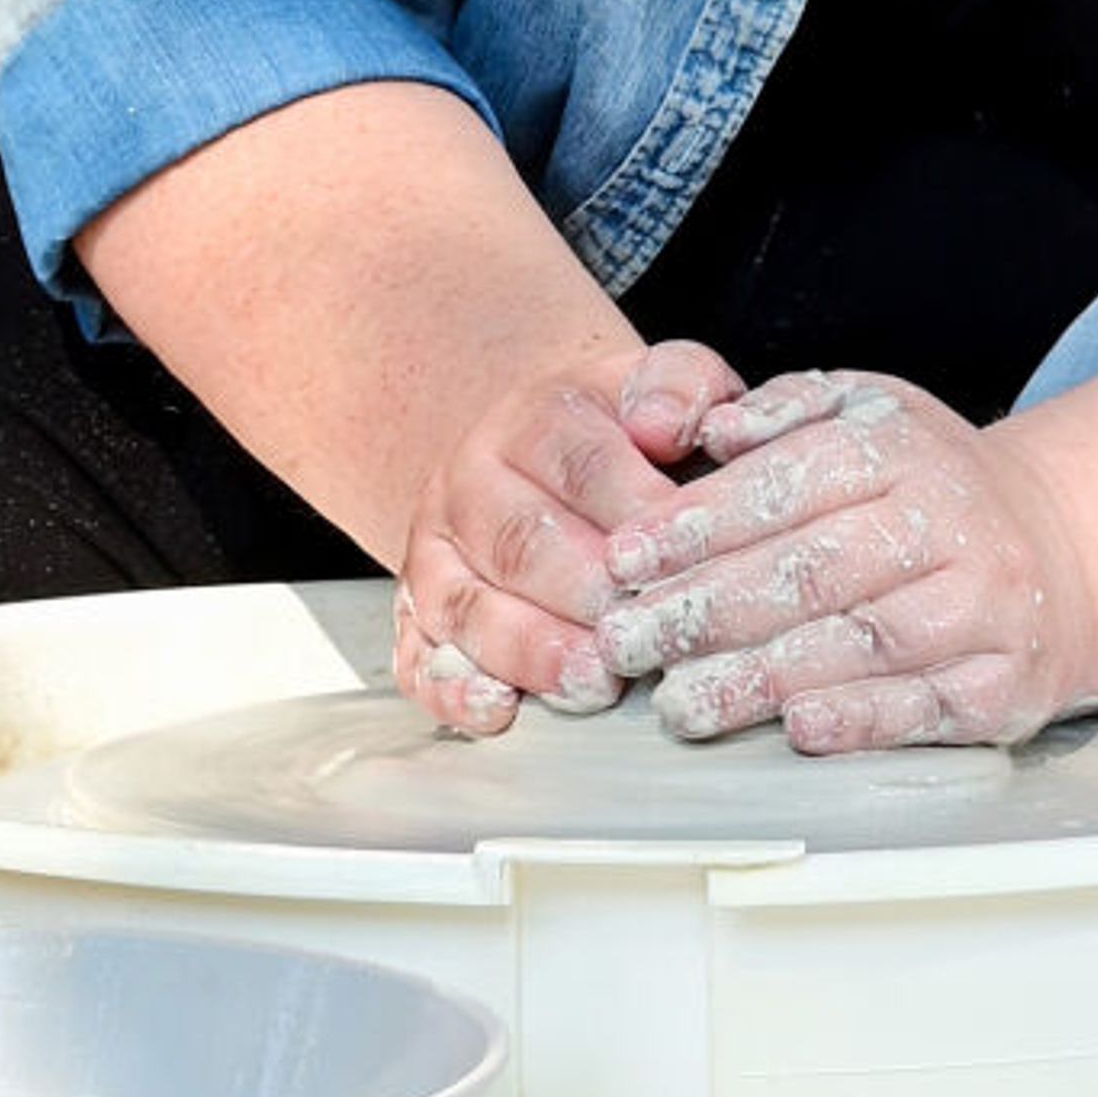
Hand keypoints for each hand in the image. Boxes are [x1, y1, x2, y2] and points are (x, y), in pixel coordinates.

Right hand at [389, 340, 745, 733]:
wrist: (533, 452)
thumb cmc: (618, 438)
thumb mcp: (657, 387)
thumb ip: (681, 386)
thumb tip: (664, 425)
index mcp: (536, 417)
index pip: (581, 463)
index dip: (634, 514)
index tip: (682, 560)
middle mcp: (472, 481)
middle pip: (521, 542)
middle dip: (584, 595)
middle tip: (641, 637)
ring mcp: (436, 550)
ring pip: (467, 603)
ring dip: (532, 651)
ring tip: (593, 684)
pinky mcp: (415, 614)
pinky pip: (416, 657)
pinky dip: (454, 689)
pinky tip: (500, 709)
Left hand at [592, 367, 1097, 750]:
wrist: (1061, 547)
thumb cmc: (934, 484)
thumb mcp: (868, 410)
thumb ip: (786, 411)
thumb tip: (710, 428)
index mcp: (902, 448)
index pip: (786, 485)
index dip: (697, 525)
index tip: (623, 559)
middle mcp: (951, 522)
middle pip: (814, 570)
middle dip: (707, 611)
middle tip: (629, 641)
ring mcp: (985, 607)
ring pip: (863, 643)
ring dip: (762, 677)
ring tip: (681, 702)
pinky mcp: (1007, 683)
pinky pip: (928, 705)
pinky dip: (862, 718)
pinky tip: (797, 727)